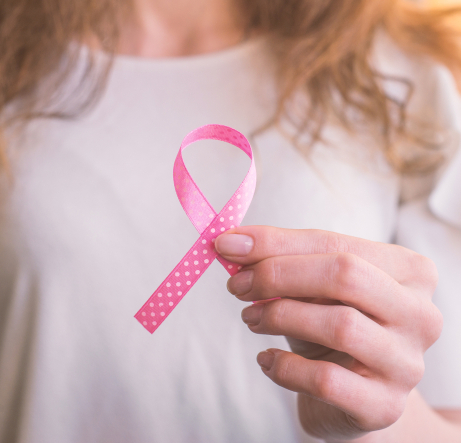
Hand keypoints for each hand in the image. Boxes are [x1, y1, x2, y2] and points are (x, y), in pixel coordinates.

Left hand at [215, 227, 442, 440]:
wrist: (353, 391)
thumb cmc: (331, 324)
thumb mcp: (312, 286)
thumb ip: (280, 257)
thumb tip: (231, 242)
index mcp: (408, 271)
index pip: (335, 243)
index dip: (275, 243)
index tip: (228, 245)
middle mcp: (420, 313)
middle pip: (344, 275)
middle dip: (278, 275)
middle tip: (238, 285)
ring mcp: (407, 363)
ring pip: (339, 325)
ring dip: (278, 316)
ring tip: (251, 318)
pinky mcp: (385, 406)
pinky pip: (326, 379)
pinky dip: (284, 366)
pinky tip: (267, 360)